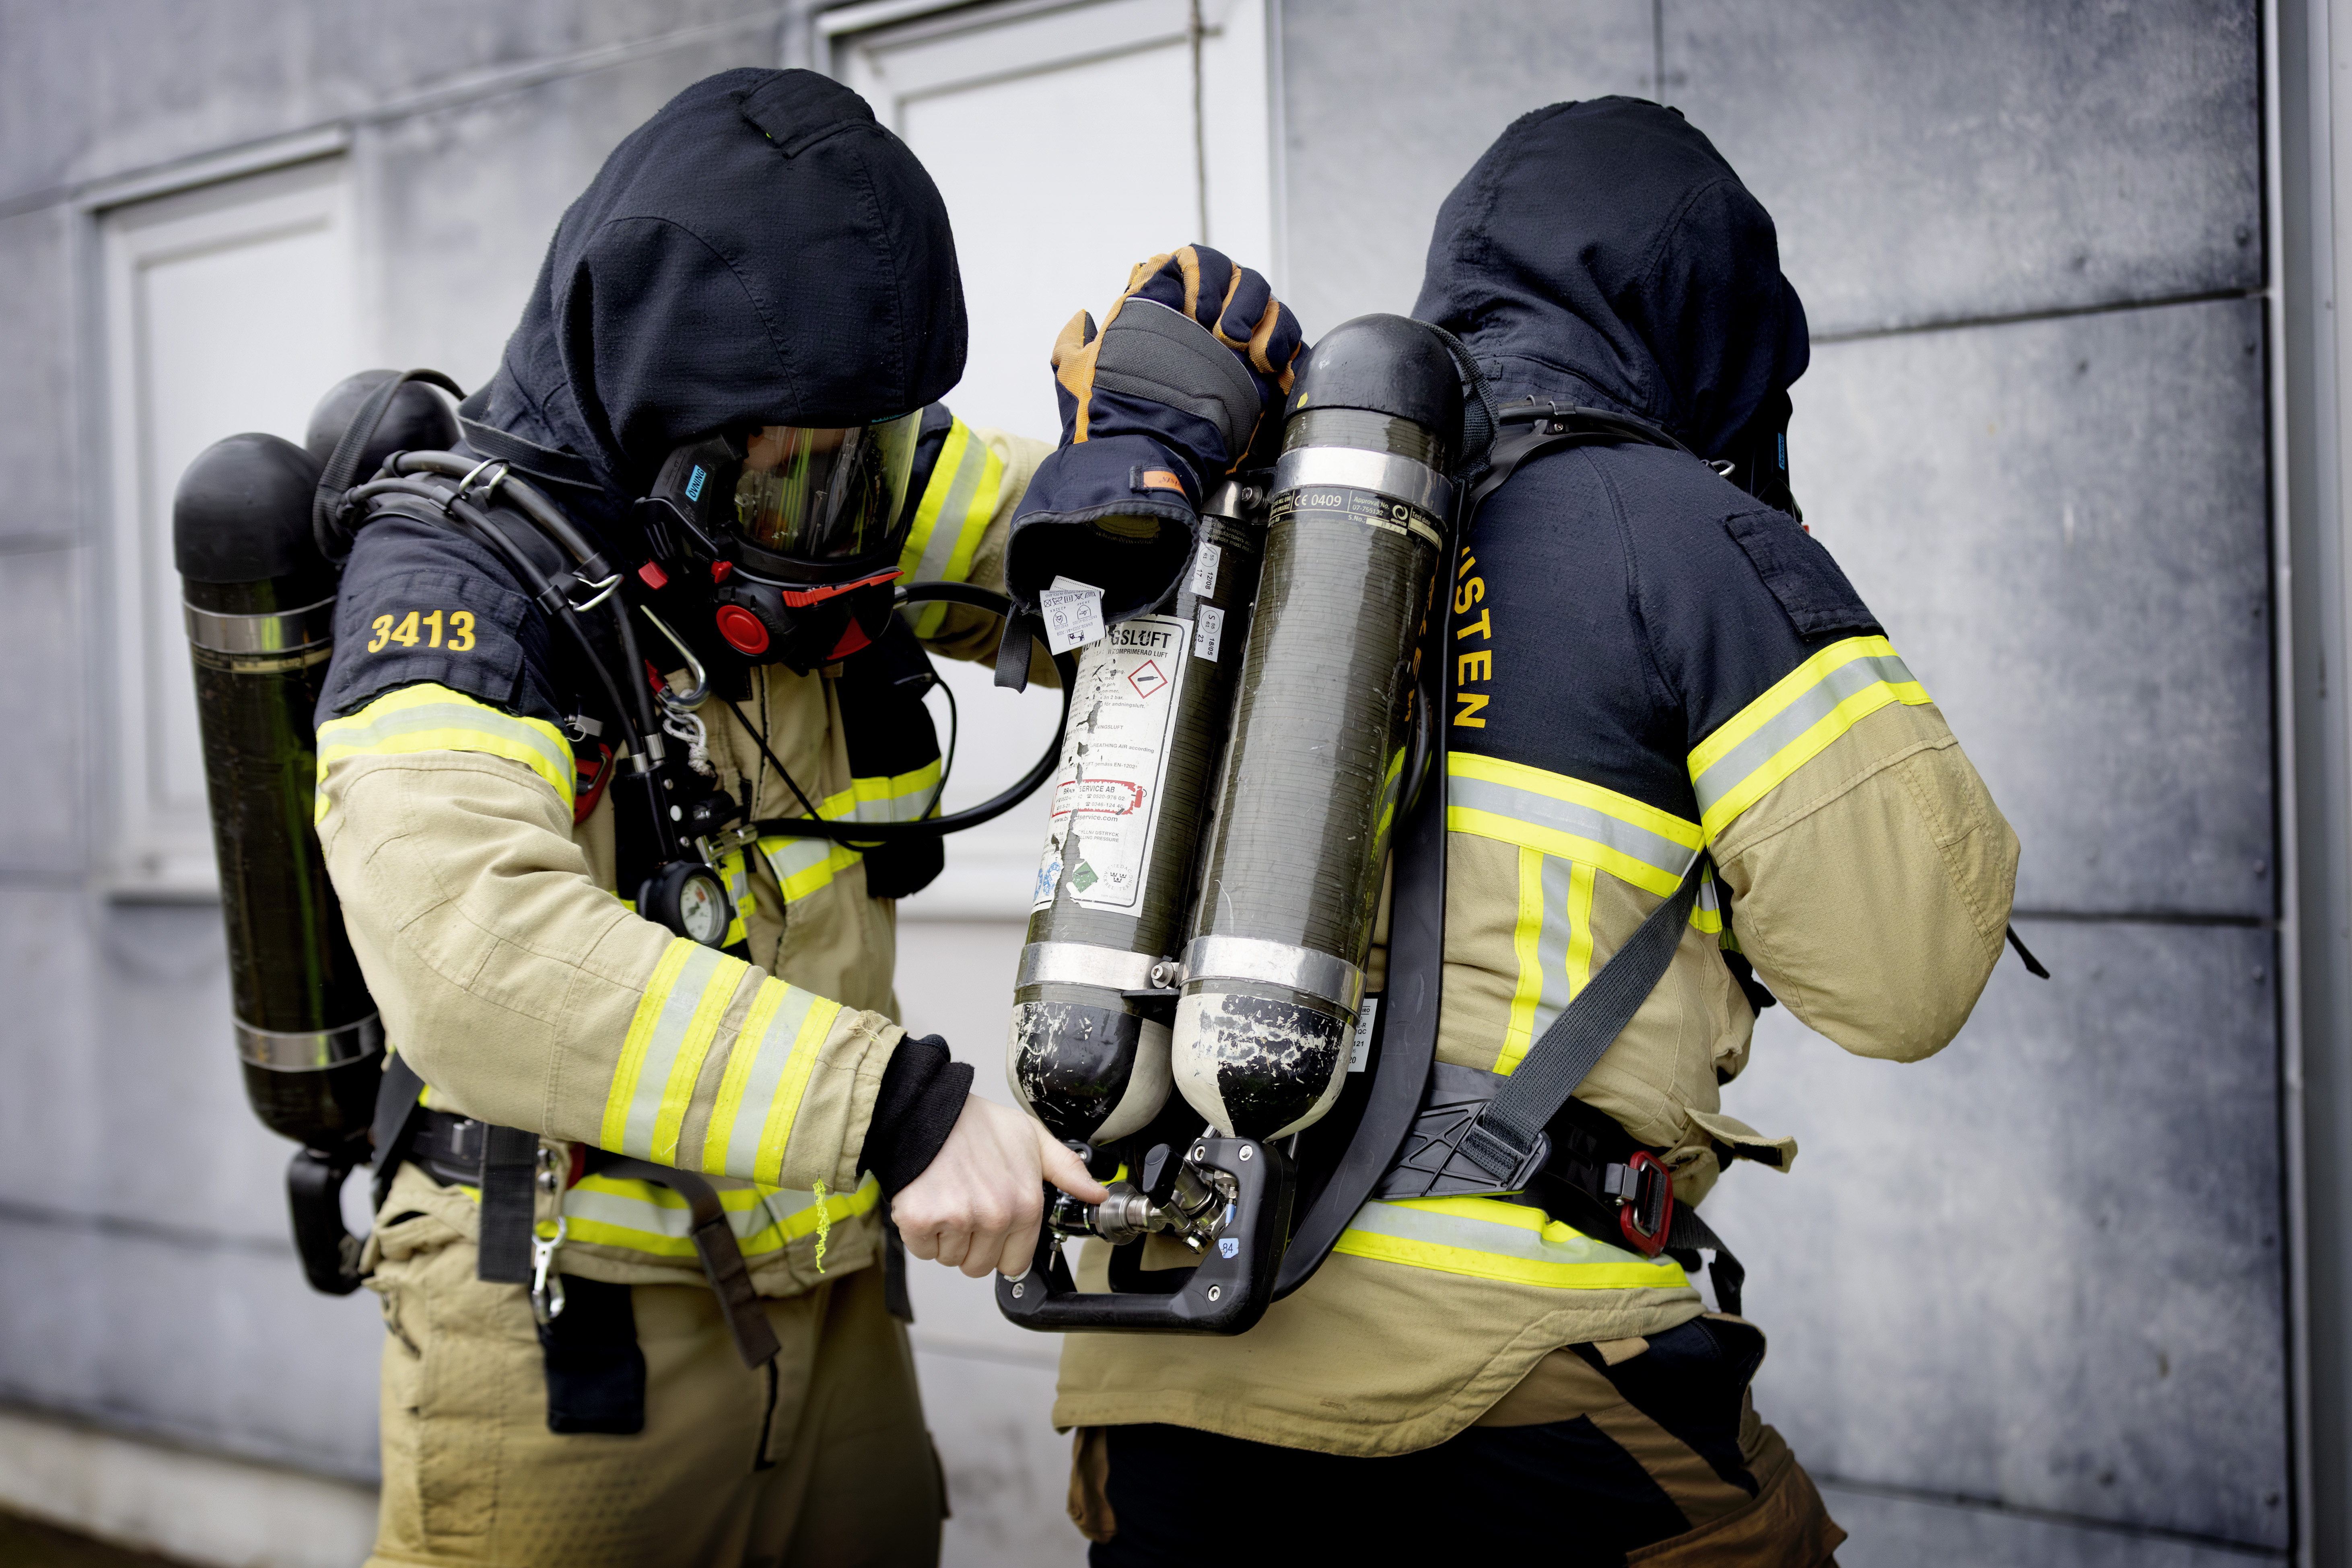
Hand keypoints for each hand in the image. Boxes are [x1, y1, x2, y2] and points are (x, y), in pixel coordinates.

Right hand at [891, 1096, 1107, 1278]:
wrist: (929, 1108)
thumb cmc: (976, 1125)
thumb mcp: (1033, 1139)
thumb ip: (1068, 1171)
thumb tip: (1097, 1195)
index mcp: (1025, 1204)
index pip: (1015, 1263)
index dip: (1000, 1248)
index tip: (991, 1226)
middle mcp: (995, 1216)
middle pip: (978, 1265)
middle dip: (970, 1243)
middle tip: (965, 1204)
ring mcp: (958, 1220)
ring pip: (950, 1258)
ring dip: (945, 1236)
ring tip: (947, 1196)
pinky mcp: (921, 1220)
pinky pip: (922, 1249)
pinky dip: (921, 1231)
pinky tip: (928, 1199)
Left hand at [1047, 244, 1304, 483]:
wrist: (1154, 461)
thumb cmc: (1116, 420)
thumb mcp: (1080, 378)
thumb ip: (1073, 346)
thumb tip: (1083, 316)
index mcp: (1169, 313)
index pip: (1195, 264)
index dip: (1201, 275)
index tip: (1192, 310)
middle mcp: (1206, 325)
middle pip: (1238, 276)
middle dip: (1235, 297)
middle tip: (1223, 335)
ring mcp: (1239, 347)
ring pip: (1267, 301)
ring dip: (1261, 317)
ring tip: (1246, 351)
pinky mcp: (1265, 373)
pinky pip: (1289, 338)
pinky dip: (1285, 342)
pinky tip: (1268, 365)